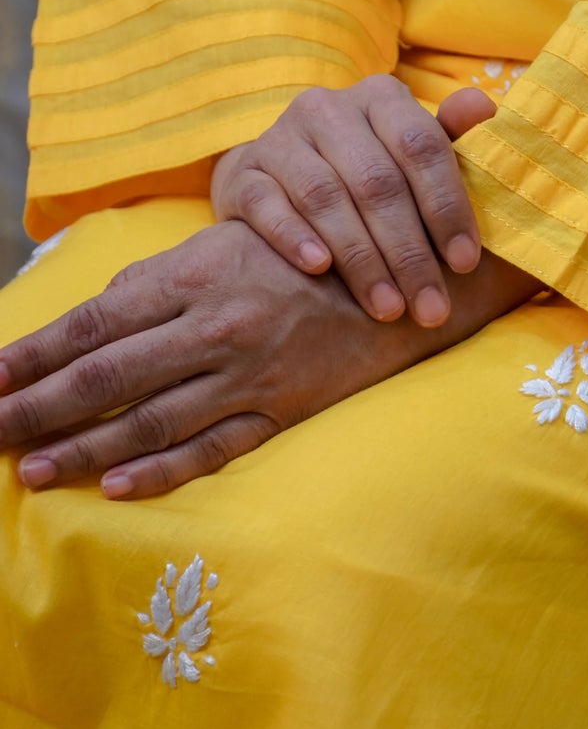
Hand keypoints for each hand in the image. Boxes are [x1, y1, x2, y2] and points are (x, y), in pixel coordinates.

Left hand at [0, 220, 538, 499]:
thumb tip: (93, 311)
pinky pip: (212, 448)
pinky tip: (117, 487)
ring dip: (82, 450)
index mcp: (194, 274)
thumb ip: (159, 276)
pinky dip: (162, 471)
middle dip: (34, 410)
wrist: (409, 273)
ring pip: (148, 421)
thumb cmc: (306, 249)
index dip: (31, 355)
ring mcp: (248, 375)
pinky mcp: (281, 411)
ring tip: (30, 471)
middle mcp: (214, 326)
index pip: (92, 323)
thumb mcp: (228, 241)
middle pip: (105, 378)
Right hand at [211, 77, 496, 325]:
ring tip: (387, 307)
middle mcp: (328, 109)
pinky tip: (319, 269)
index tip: (466, 263)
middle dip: (408, 252)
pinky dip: (293, 236)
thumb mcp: (409, 154)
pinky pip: (265, 203)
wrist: (277, 176)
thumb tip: (484, 105)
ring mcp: (280, 138)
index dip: (446, 206)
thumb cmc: (364, 169)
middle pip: (376, 181)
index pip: (421, 146)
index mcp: (380, 97)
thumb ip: (447, 138)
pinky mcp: (242, 172)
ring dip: (360, 257)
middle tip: (429, 308)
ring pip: (325, 196)